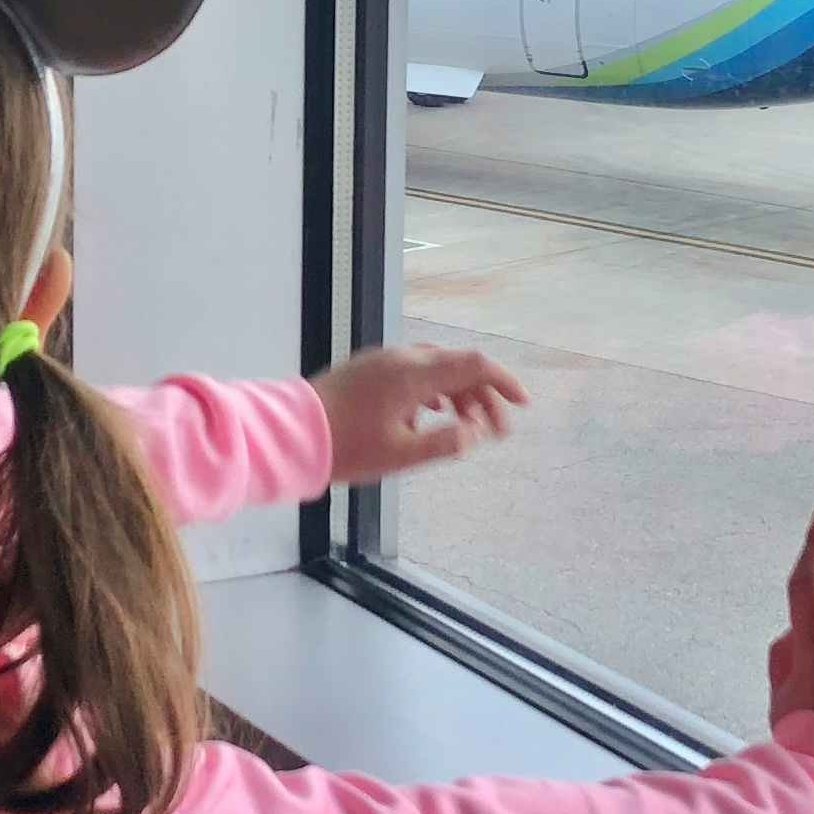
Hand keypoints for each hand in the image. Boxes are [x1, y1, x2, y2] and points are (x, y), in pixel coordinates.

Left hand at [309, 344, 527, 483]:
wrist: (290, 433)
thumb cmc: (346, 448)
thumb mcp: (402, 455)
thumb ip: (445, 441)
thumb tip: (475, 432)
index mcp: (415, 374)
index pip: (474, 364)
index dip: (503, 382)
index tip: (523, 404)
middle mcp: (402, 358)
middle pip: (457, 366)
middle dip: (484, 397)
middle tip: (497, 432)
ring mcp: (383, 361)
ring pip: (435, 368)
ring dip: (458, 394)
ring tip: (467, 427)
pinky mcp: (368, 370)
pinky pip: (414, 371)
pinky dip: (434, 390)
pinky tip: (433, 412)